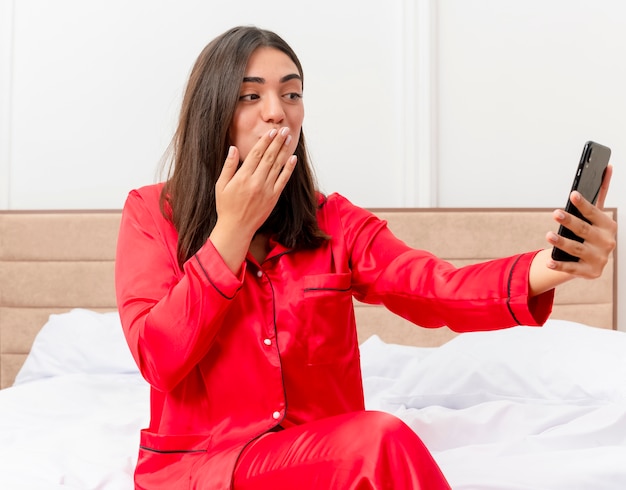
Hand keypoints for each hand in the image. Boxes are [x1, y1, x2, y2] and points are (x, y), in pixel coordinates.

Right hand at [209, 127, 296, 273]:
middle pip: (269, 157)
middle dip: (277, 141)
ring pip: (277, 166)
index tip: (271, 131)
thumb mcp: (221, 185)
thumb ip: (228, 166)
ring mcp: (267, 190)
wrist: (236, 228)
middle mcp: (256, 182)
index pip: (256, 154)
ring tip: (289, 138)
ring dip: (284, 151)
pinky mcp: (274, 197)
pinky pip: (283, 180)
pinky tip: (293, 158)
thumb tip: (233, 148)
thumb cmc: (226, 206)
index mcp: (243, 177)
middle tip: (284, 129)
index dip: (265, 141)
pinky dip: (289, 169)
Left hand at [546, 164, 615, 278]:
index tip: (573, 194)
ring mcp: (599, 258)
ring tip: (548, 235)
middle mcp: (607, 242)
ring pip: (577, 249)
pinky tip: (548, 262)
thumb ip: (601, 193)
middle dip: (570, 221)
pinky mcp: (589, 272)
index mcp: (608, 226)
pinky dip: (560, 265)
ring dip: (562, 242)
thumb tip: (607, 167)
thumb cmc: (591, 232)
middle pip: (584, 230)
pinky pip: (571, 268)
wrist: (592, 260)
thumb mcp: (597, 215)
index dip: (583, 204)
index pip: (595, 213)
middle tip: (555, 213)